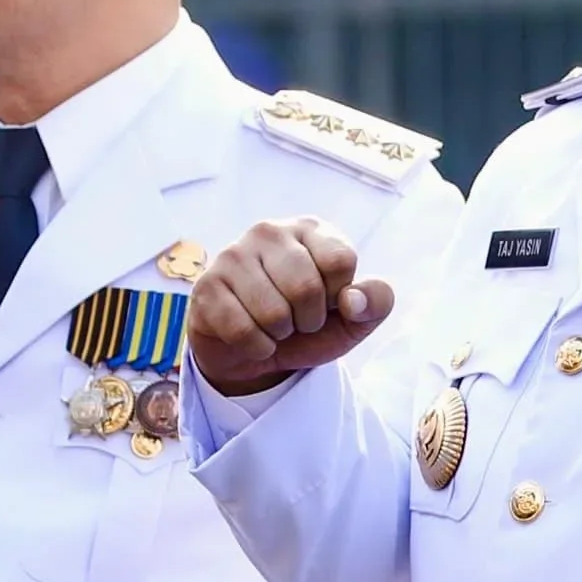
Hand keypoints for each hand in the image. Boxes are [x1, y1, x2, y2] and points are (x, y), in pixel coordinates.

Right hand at [190, 218, 393, 394]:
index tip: (327, 301)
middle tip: (298, 320)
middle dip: (309, 320)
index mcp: (310, 229)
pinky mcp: (206, 287)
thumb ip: (375, 303)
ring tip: (274, 326)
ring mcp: (232, 255)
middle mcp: (268, 231)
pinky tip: (252, 337)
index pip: (340, 261)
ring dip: (280, 335)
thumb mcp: (354, 319)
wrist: (258, 353)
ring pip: (273, 313)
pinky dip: (256, 347)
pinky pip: (241, 330)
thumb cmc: (308, 325)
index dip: (338, 295)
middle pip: (306, 288)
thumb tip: (353, 300)